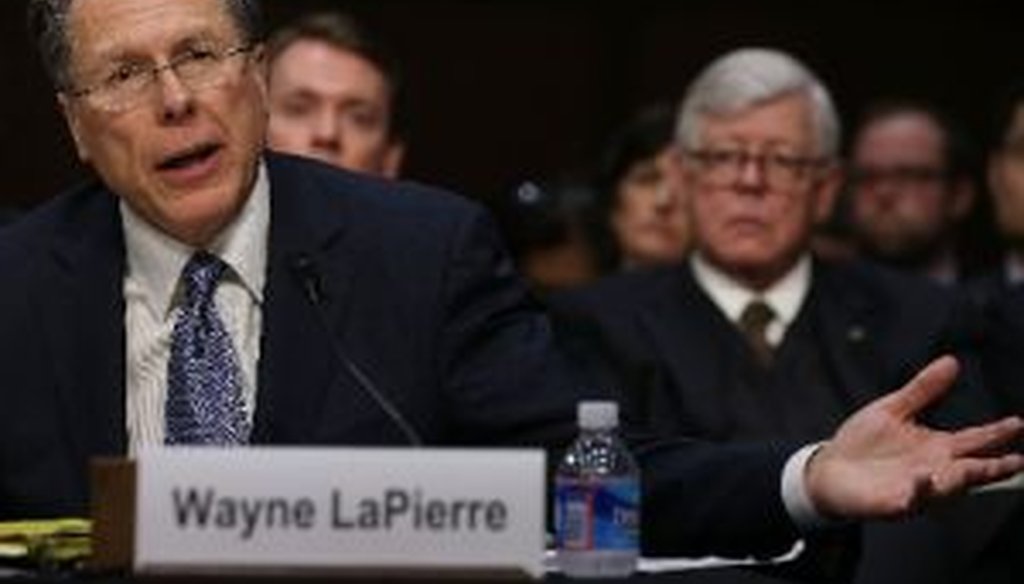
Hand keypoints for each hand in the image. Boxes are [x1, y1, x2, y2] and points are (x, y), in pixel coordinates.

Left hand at [806, 355, 1023, 518]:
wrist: (829, 469)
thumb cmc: (862, 443)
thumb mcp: (893, 409)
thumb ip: (923, 389)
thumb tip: (951, 361)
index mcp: (937, 447)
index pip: (975, 440)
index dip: (997, 433)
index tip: (1017, 423)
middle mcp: (934, 469)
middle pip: (972, 469)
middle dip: (994, 467)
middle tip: (1016, 461)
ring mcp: (917, 488)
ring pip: (948, 487)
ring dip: (961, 478)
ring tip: (973, 468)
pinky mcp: (895, 502)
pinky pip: (912, 500)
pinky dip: (920, 490)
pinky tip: (923, 477)